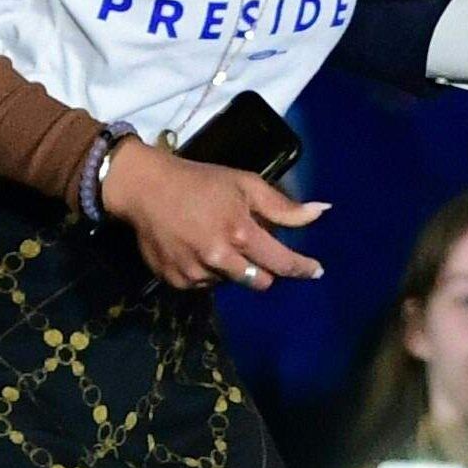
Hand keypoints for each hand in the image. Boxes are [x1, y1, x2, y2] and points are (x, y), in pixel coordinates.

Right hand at [99, 140, 326, 292]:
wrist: (145, 188)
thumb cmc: (200, 181)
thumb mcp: (244, 183)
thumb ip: (283, 206)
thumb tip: (323, 211)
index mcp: (240, 233)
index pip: (282, 263)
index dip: (303, 268)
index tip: (317, 271)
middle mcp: (219, 259)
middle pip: (260, 282)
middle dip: (263, 268)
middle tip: (251, 246)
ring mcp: (196, 274)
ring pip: (230, 283)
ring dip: (232, 268)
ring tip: (216, 240)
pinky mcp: (176, 282)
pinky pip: (204, 286)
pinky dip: (208, 272)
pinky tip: (197, 248)